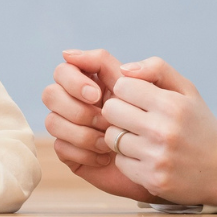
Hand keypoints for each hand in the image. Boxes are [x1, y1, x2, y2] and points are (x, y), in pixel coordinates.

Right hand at [41, 49, 155, 202]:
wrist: (165, 161)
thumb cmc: (161, 120)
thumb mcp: (153, 86)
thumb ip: (110, 61)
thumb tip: (72, 55)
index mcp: (92, 81)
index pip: (64, 70)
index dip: (74, 81)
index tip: (96, 94)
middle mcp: (76, 101)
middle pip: (50, 93)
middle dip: (76, 108)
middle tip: (104, 121)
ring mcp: (70, 127)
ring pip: (52, 121)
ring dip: (82, 133)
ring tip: (109, 142)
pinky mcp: (70, 152)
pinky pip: (60, 147)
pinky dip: (84, 152)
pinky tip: (105, 157)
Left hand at [102, 57, 216, 207]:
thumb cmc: (199, 124)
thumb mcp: (187, 90)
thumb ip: (157, 69)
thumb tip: (123, 69)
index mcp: (172, 105)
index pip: (122, 86)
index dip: (126, 90)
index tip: (136, 98)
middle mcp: (163, 131)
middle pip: (111, 110)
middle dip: (119, 111)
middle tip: (133, 117)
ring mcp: (157, 157)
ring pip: (112, 137)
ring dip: (122, 136)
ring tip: (140, 137)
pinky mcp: (152, 179)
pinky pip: (120, 161)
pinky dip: (128, 158)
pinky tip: (145, 155)